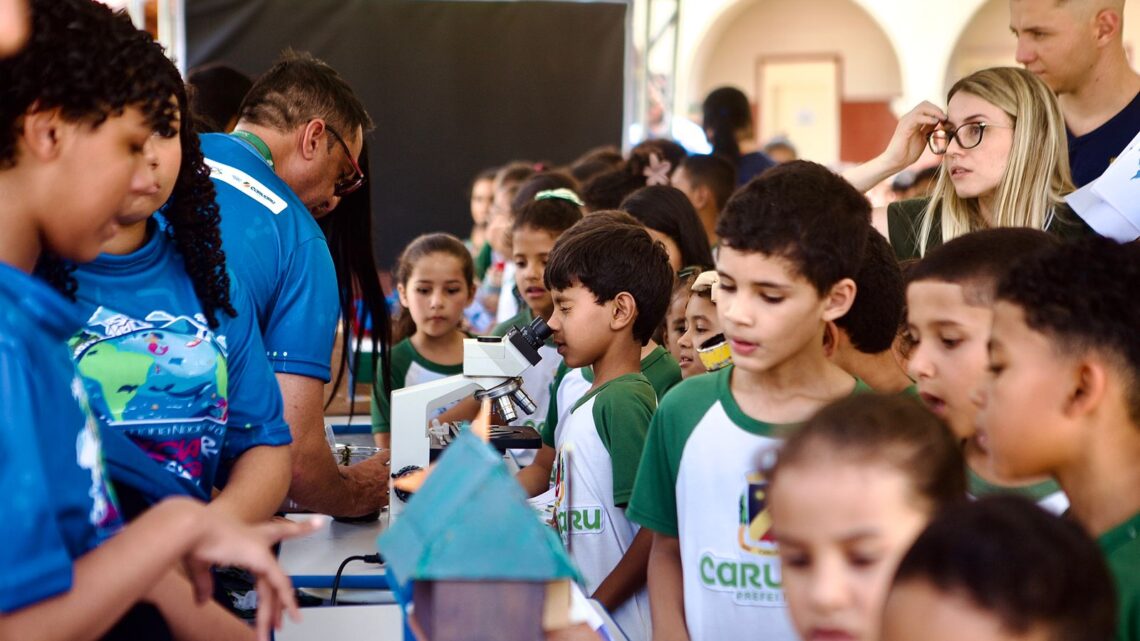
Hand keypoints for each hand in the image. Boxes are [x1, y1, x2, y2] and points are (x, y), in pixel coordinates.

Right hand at [184, 513, 326, 640]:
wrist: (191, 527)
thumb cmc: (194, 539)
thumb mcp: (200, 565)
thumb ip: (205, 584)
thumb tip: (202, 601)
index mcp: (248, 539)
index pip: (282, 532)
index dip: (302, 527)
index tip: (320, 521)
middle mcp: (260, 544)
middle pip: (275, 580)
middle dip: (276, 603)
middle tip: (277, 623)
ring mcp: (263, 552)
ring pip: (276, 587)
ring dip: (274, 612)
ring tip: (274, 631)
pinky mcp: (263, 559)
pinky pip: (280, 585)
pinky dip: (287, 601)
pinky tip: (293, 615)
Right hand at [879, 101, 945, 171]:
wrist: (895, 162)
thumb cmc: (908, 153)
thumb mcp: (923, 138)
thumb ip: (929, 129)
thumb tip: (940, 122)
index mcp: (912, 120)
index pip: (926, 107)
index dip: (937, 111)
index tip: (946, 119)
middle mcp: (908, 118)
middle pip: (925, 104)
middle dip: (937, 109)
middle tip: (946, 118)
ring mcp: (905, 121)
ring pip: (922, 108)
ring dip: (935, 112)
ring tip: (943, 119)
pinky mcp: (904, 127)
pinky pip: (917, 117)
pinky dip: (928, 118)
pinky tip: (935, 123)